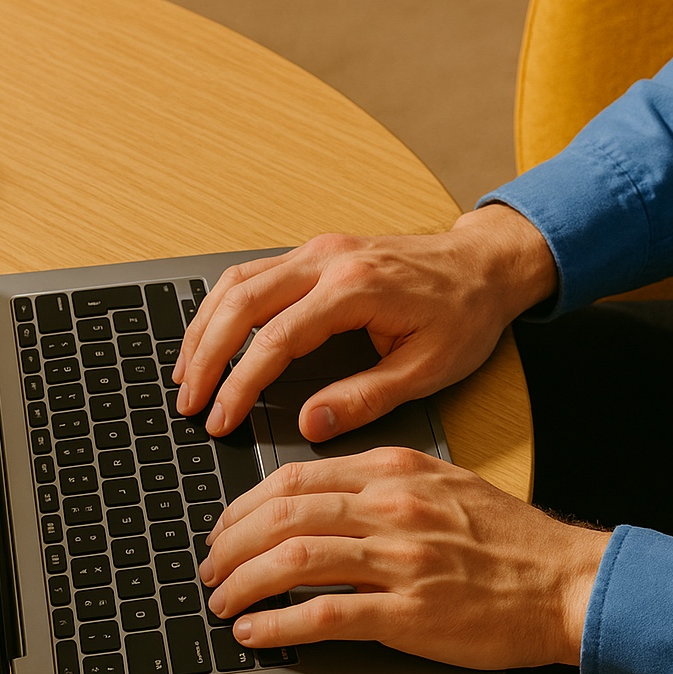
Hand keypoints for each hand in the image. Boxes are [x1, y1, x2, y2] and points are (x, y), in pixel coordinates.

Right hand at [174, 205, 556, 440]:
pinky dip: (224, 306)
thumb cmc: (465, 315)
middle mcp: (328, 260)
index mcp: (355, 288)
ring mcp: (319, 251)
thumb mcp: (427, 369)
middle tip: (189, 402)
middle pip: (240, 302)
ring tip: (187, 373)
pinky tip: (214, 334)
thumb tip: (310, 422)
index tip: (220, 419)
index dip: (239, 384)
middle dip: (205, 355)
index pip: (275, 339)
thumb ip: (365, 398)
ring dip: (205, 327)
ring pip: (238, 281)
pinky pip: (254, 273)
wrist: (485, 265)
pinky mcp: (317, 253)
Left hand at [198, 448, 608, 669]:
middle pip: (284, 515)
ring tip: (220, 600)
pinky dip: (279, 624)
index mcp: (394, 472)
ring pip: (294, 560)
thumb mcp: (442, 482)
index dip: (245, 504)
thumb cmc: (506, 537)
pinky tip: (254, 631)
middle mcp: (391, 508)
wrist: (564, 581)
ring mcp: (400, 561)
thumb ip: (380, 481)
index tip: (225, 525)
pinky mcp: (410, 614)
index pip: (296, 478)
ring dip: (243, 582)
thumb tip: (316, 498)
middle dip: (231, 543)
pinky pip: (326, 615)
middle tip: (210, 566)